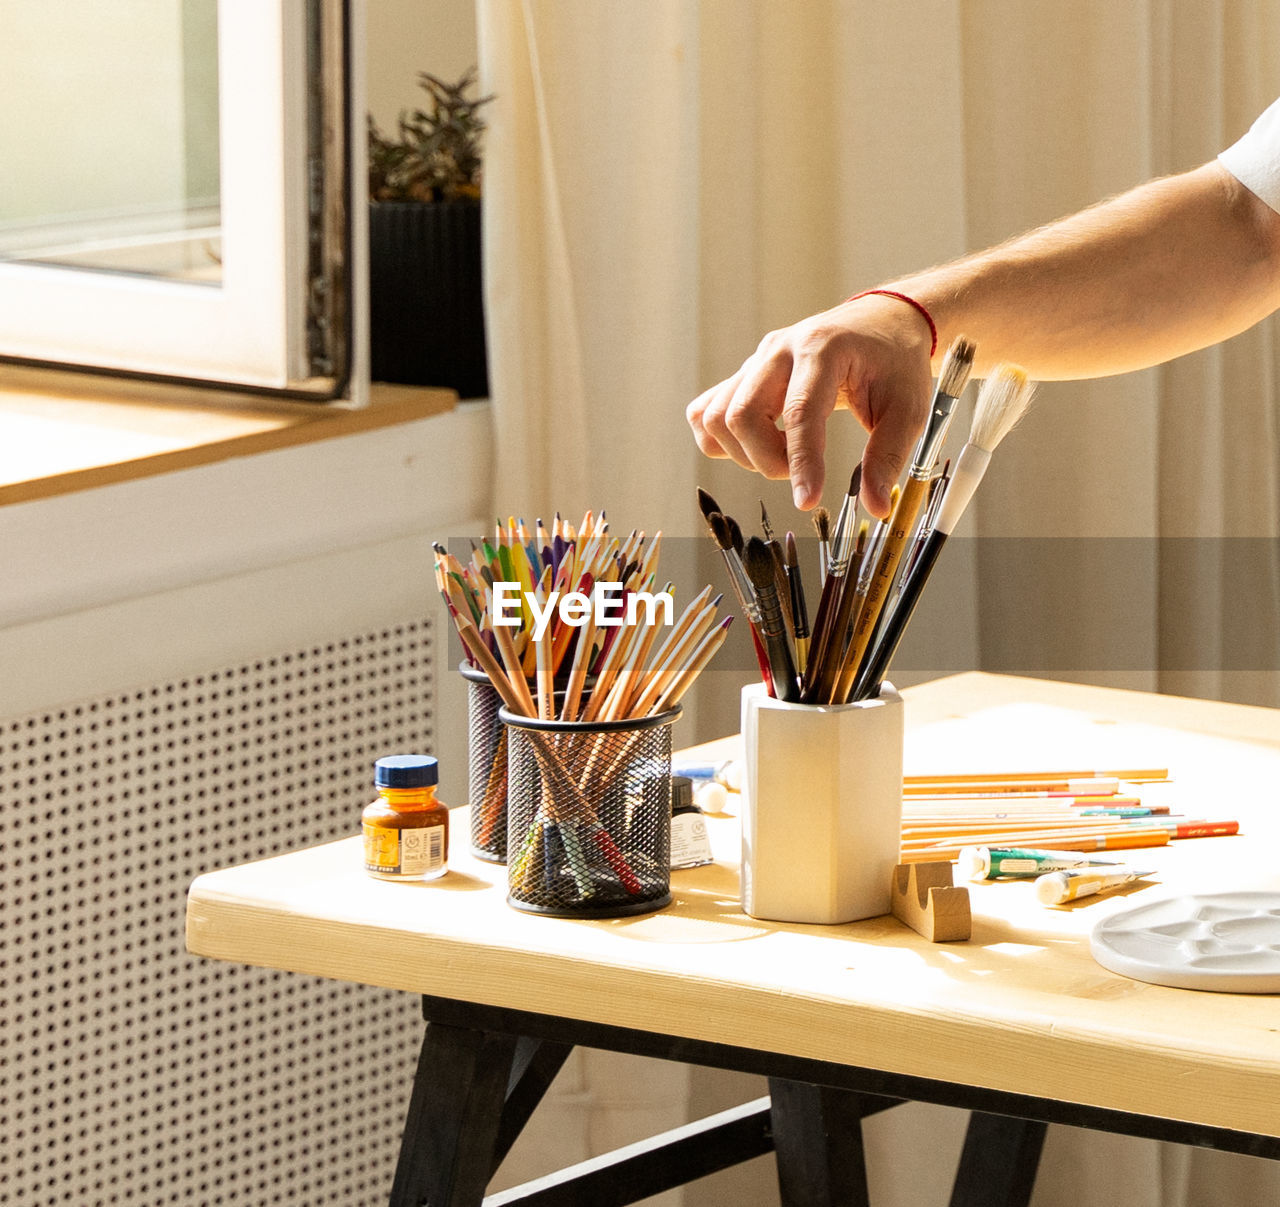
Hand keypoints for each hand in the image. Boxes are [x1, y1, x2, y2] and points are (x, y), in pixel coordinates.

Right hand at [685, 292, 934, 515]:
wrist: (880, 324)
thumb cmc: (895, 364)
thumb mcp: (908, 409)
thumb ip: (888, 457)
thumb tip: (875, 507)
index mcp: (823, 350)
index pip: (799, 412)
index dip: (800, 463)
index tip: (807, 501)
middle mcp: (780, 349)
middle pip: (742, 415)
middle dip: (767, 460)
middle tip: (799, 472)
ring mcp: (755, 360)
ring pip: (717, 417)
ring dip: (744, 454)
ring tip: (782, 455)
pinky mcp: (743, 374)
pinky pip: (706, 413)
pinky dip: (721, 440)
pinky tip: (758, 444)